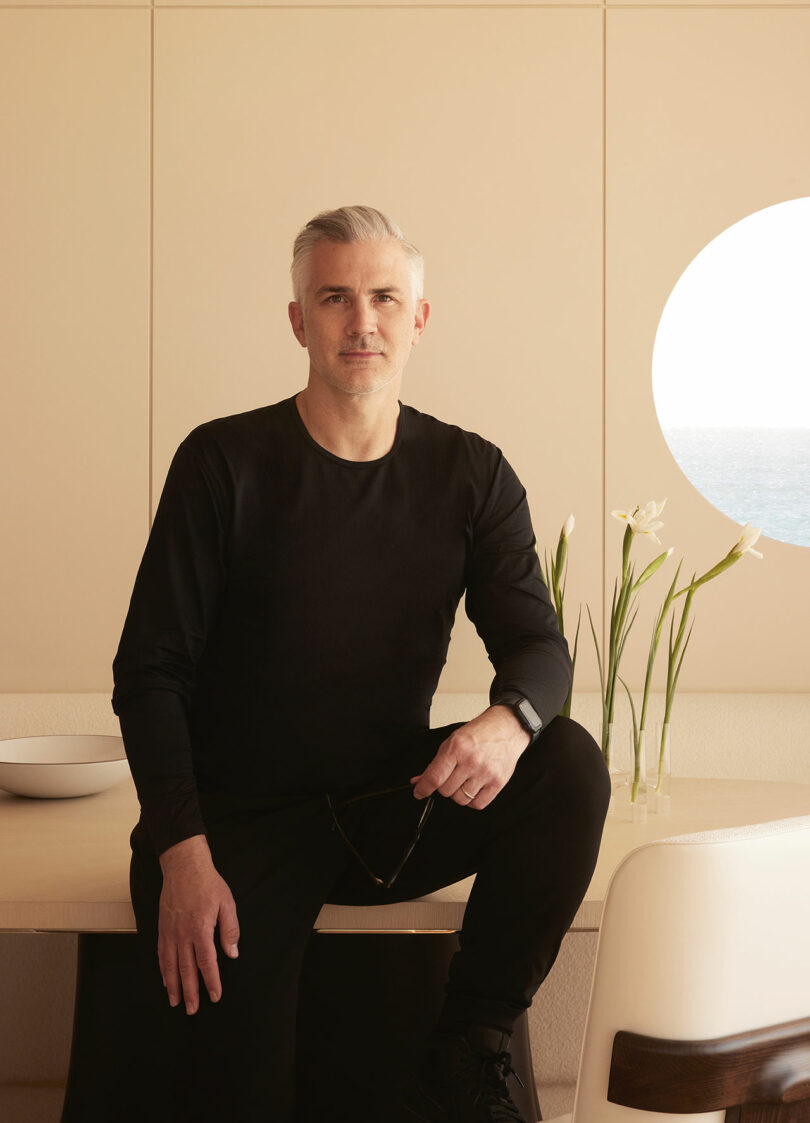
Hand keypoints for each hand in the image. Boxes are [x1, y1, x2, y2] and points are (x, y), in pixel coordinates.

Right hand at [157, 834, 240, 1014]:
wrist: (184, 866)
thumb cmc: (208, 883)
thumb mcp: (227, 903)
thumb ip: (230, 929)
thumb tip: (232, 953)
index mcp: (200, 929)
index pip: (206, 963)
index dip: (211, 981)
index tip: (215, 996)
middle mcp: (182, 934)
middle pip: (186, 970)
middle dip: (190, 992)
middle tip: (192, 1010)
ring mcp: (170, 932)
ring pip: (170, 965)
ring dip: (173, 986)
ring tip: (176, 1002)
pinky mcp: (162, 927)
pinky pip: (161, 954)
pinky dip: (163, 970)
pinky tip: (166, 980)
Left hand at [409, 705, 530, 809]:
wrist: (506, 728)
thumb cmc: (479, 733)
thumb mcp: (452, 741)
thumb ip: (436, 763)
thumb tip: (419, 781)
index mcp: (457, 748)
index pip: (435, 777)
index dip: (423, 788)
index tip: (419, 793)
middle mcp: (471, 761)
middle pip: (446, 791)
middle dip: (444, 786)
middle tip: (451, 776)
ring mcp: (486, 773)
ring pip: (461, 800)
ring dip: (458, 794)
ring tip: (464, 780)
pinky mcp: (498, 782)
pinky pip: (478, 804)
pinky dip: (472, 800)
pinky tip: (474, 788)